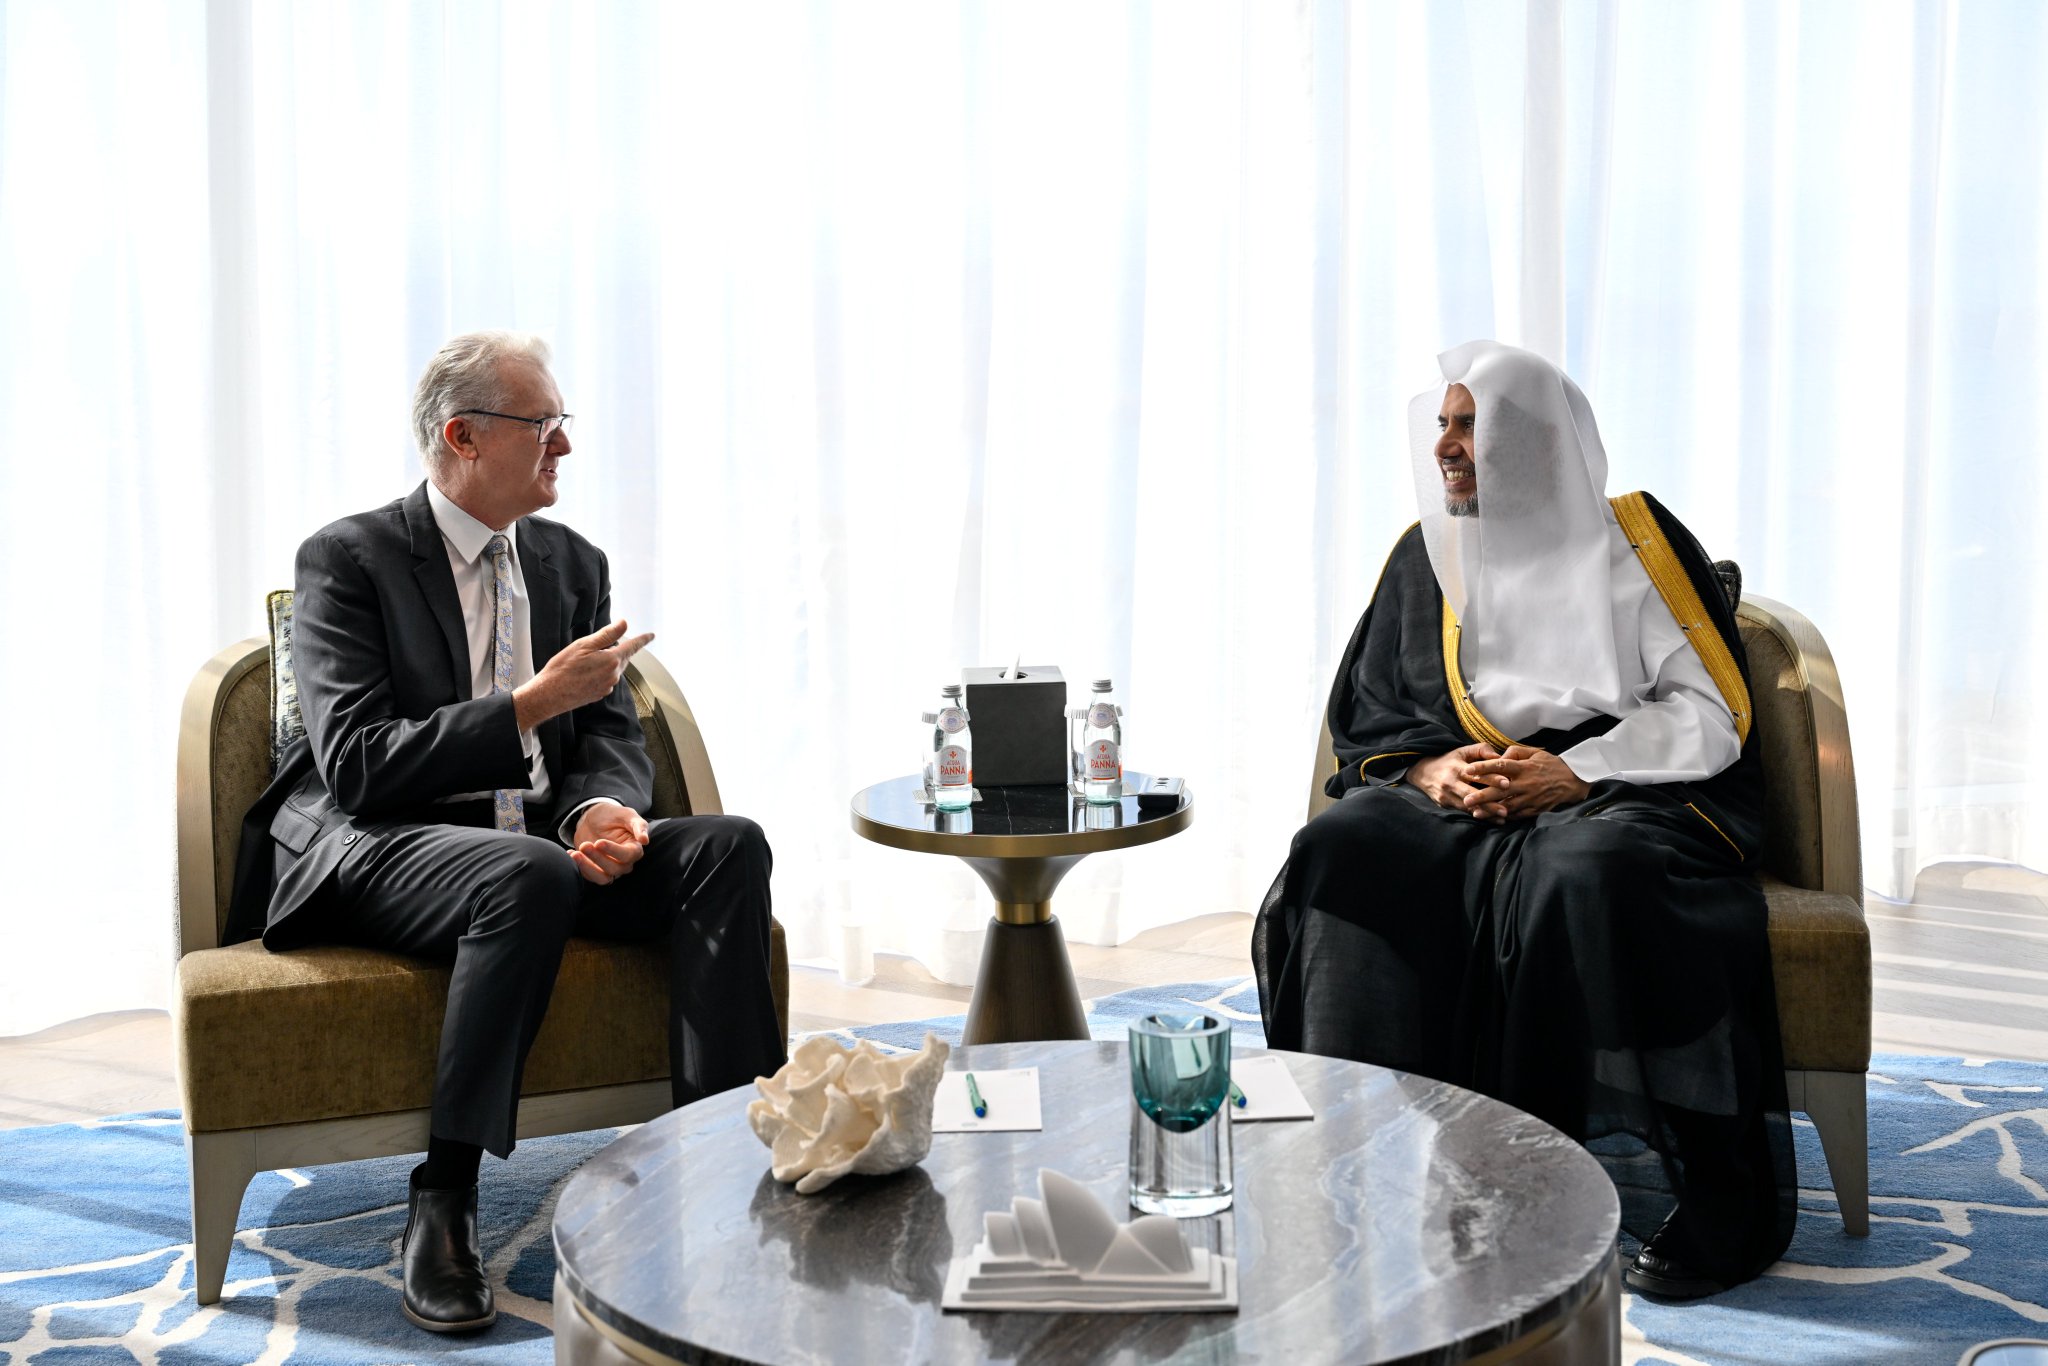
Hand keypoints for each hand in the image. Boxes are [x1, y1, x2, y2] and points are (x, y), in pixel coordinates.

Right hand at [514, 620, 653, 729]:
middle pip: (622, 657)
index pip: (632, 647)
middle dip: (617, 650)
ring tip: (585, 661)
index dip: (642, 640)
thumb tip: (624, 624)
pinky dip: (600, 673)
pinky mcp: (599, 694)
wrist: (549, 695)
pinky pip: (605, 679)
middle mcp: (613, 675)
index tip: (651, 636)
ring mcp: (607, 686)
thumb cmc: (562, 669)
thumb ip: (607, 635)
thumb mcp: (583, 645)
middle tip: (599, 646)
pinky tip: (584, 673)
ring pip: (613, 669)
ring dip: (606, 661)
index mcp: (611, 660)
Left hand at [569, 801, 650, 884]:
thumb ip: (638, 825)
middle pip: (615, 869)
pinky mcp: (596, 870)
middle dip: (598, 858)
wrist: (594, 819)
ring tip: (576, 854)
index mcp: (634, 848)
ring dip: (589, 868)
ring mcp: (610, 868)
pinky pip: (590, 876)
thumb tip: (645, 840)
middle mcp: (625, 862)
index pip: (629, 856)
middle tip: (585, 845)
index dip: (614, 851)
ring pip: (603, 878)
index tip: (599, 842)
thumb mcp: (626, 814)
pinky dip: (579, 867)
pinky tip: (571, 854)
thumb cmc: (613, 815)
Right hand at [1404, 743, 1504, 815]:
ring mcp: (1446, 795)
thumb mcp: (1462, 751)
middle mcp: (1450, 783)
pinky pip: (1463, 811)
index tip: (1507, 783)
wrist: (1422, 772)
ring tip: (1503, 818)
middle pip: (1472, 794)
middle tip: (1506, 809)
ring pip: (1468, 806)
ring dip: (1486, 813)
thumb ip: (1481, 750)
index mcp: (1457, 768)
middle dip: (1489, 803)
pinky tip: (1492, 819)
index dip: (1492, 779)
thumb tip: (1499, 757)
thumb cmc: (1449, 760)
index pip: (1476, 774)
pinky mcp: (1445, 804)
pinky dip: (1478, 815)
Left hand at [1457, 744, 1590, 819]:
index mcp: (1524, 767)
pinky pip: (1517, 814)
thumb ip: (1515, 752)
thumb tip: (1498, 756)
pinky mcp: (1535, 809)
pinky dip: (1504, 816)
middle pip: (1500, 790)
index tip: (1468, 770)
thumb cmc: (1551, 765)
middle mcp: (1526, 783)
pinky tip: (1493, 818)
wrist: (1573, 781)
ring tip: (1475, 813)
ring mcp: (1531, 798)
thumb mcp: (1535, 752)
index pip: (1500, 766)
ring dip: (1490, 810)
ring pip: (1507, 806)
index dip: (1483, 768)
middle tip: (1466, 800)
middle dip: (1481, 796)